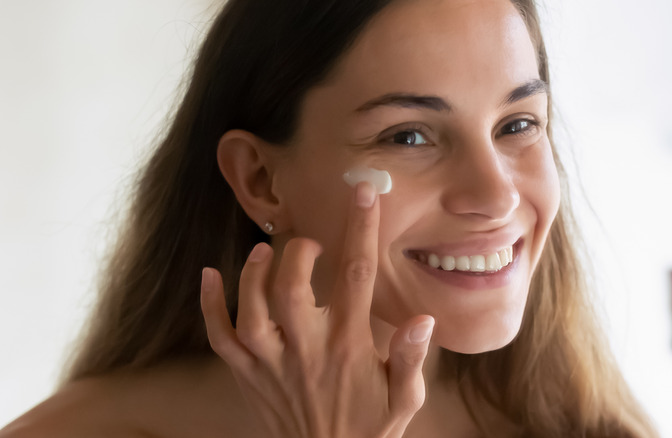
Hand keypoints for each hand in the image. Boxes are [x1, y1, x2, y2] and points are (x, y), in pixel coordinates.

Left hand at [200, 181, 433, 437]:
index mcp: (348, 348)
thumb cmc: (367, 431)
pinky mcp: (248, 376)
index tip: (363, 193)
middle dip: (298, 253)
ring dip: (253, 274)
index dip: (361, 230)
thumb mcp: (404, 401)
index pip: (356, 277)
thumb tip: (422, 319)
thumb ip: (410, 360)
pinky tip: (210, 276)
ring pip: (251, 310)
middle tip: (308, 244)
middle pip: (291, 289)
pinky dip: (210, 306)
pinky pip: (220, 338)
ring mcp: (271, 364)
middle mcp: (306, 350)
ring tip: (263, 251)